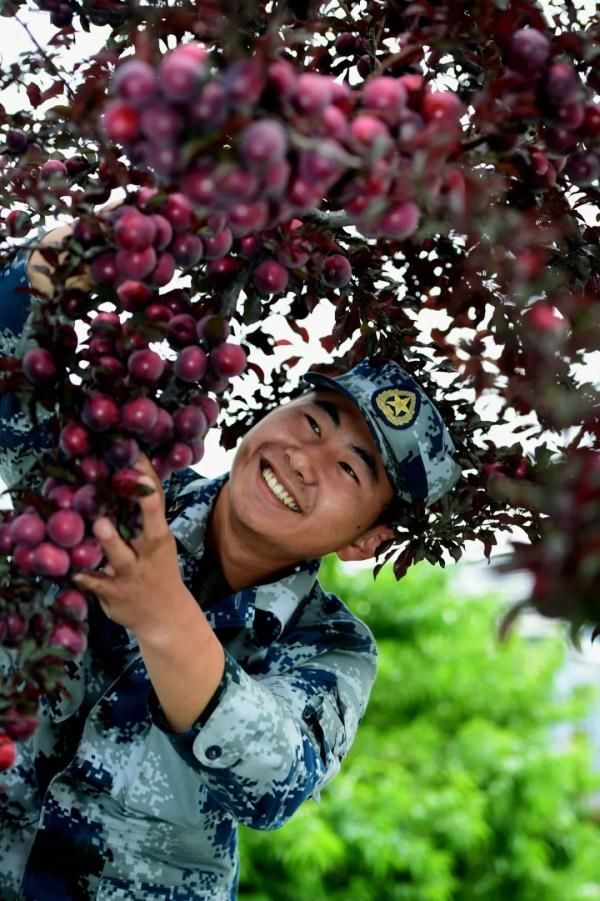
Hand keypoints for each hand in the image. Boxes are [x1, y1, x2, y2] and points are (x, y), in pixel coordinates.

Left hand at [73, 454, 187, 641]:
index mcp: (159, 538)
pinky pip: (97, 585)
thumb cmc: (157, 570)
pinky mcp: (114, 595)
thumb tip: (124, 477)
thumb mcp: (157, 543)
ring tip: (101, 525)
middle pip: (150, 530)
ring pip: (122, 558)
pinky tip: (74, 571)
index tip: (137, 457)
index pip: (157, 504)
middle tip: (128, 483)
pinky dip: (86, 578)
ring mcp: (132, 576)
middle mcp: (148, 554)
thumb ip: (142, 517)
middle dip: (144, 508)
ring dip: (111, 542)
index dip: (148, 481)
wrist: (165, 617)